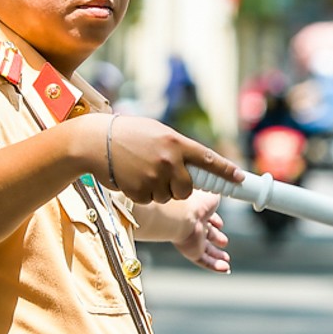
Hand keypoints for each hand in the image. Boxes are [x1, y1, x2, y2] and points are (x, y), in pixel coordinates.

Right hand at [102, 116, 242, 204]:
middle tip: (168, 177)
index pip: (207, 159)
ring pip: (168, 197)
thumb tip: (195, 163)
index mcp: (175, 142)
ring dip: (158, 190)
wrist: (93, 142)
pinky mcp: (139, 191)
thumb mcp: (157, 133)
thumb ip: (176, 147)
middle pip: (188, 189)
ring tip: (142, 171)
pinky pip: (150, 200)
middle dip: (181, 188)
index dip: (225, 171)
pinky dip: (143, 193)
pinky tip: (132, 177)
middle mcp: (168, 161)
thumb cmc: (126, 134)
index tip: (239, 179)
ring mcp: (153, 177)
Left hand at [173, 192, 231, 272]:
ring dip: (216, 255)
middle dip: (216, 237)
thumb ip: (222, 190)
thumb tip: (230, 186)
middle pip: (207, 234)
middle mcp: (195, 224)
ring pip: (205, 250)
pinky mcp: (192, 251)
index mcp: (198, 210)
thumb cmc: (195, 200)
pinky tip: (226, 269)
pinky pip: (204, 260)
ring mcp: (193, 239)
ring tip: (226, 259)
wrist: (182, 214)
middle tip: (224, 241)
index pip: (207, 216)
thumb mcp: (215, 192)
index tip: (220, 223)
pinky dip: (215, 266)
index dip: (215, 220)